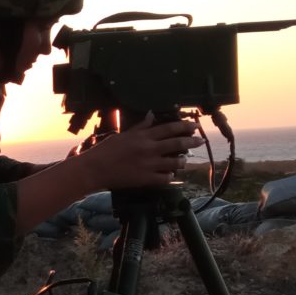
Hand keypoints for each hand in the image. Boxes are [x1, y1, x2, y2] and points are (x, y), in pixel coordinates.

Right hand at [79, 114, 201, 189]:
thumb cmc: (106, 150)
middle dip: (191, 141)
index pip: (169, 128)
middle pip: (176, 144)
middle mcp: (149, 149)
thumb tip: (151, 114)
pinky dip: (170, 176)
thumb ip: (140, 126)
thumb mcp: (123, 135)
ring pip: (174, 162)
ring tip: (184, 160)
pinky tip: (170, 175)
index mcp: (143, 137)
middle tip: (201, 140)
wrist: (94, 169)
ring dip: (182, 161)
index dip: (184, 126)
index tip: (195, 126)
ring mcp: (149, 165)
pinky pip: (165, 178)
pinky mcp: (146, 179)